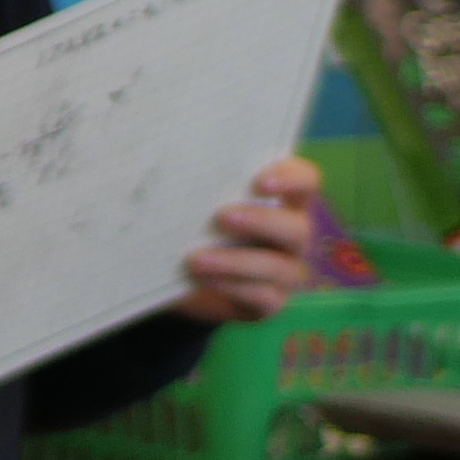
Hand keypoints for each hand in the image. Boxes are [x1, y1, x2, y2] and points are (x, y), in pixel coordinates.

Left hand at [178, 156, 324, 325]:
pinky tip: (205, 281)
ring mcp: (286, 270)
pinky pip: (266, 298)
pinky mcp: (271, 301)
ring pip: (281, 268)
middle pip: (298, 227)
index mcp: (281, 199)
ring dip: (238, 262)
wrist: (180, 272)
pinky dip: (234, 288)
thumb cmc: (192, 221)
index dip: (291, 179)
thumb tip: (155, 158)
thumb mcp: (191, 198)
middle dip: (262, 222)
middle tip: (223, 217)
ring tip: (197, 259)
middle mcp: (291, 234)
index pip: (305, 181)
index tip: (260, 182)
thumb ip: (193, 179)